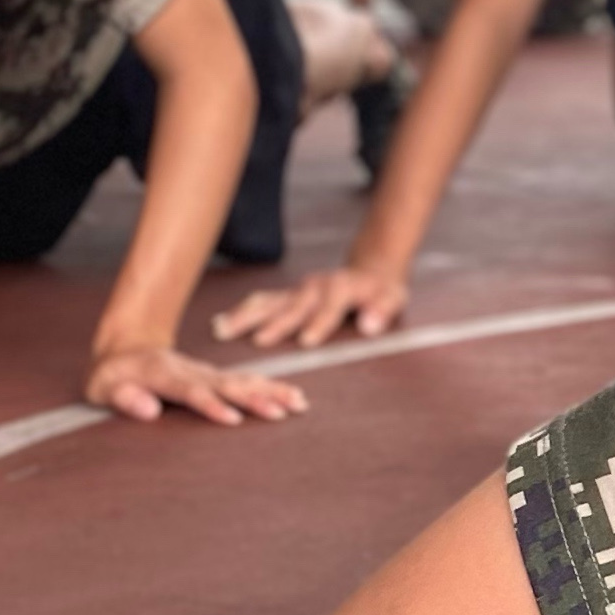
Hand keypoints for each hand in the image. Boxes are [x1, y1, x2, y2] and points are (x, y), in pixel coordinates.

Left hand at [85, 343, 306, 425]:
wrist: (128, 350)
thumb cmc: (112, 378)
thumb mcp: (102, 389)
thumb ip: (124, 398)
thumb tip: (149, 411)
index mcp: (162, 375)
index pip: (190, 391)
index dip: (210, 404)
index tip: (232, 419)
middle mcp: (190, 371)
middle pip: (226, 384)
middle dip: (254, 398)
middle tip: (280, 412)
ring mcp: (206, 372)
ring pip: (242, 380)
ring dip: (272, 391)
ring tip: (299, 403)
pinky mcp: (217, 377)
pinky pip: (247, 381)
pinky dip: (272, 387)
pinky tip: (295, 397)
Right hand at [212, 264, 410, 349]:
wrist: (370, 273)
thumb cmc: (382, 292)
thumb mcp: (392, 299)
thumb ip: (382, 311)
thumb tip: (371, 325)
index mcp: (341, 288)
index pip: (329, 307)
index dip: (319, 323)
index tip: (307, 341)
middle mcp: (315, 287)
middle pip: (294, 306)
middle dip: (277, 323)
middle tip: (260, 341)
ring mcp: (299, 291)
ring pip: (269, 302)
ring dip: (247, 316)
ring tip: (223, 330)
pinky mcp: (289, 295)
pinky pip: (263, 302)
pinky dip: (242, 312)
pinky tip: (221, 323)